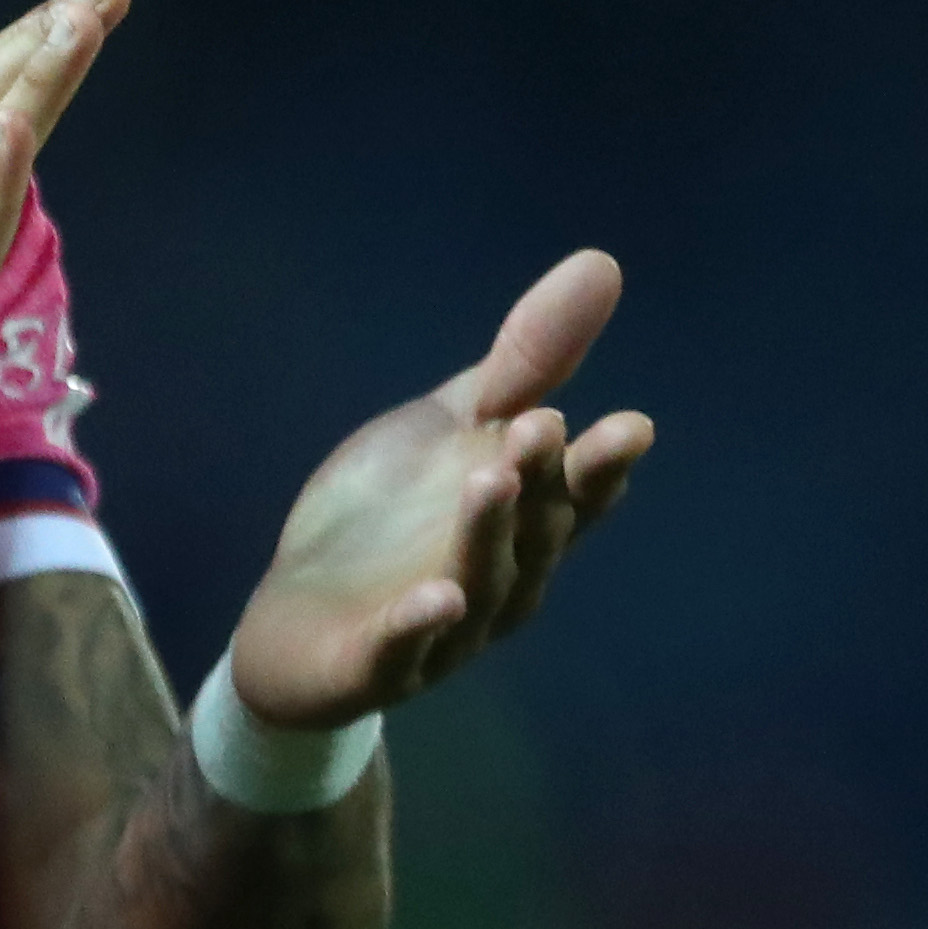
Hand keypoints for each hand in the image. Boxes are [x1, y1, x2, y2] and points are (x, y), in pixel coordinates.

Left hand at [225, 250, 656, 730]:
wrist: (296, 621)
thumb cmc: (391, 518)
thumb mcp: (452, 426)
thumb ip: (524, 363)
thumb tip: (602, 263)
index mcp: (523, 522)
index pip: (576, 495)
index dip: (603, 466)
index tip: (632, 424)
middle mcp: (500, 580)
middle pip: (533, 534)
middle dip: (540, 482)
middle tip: (537, 426)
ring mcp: (442, 631)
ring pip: (476, 585)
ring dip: (485, 535)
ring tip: (489, 480)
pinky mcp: (374, 665)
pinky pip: (400, 652)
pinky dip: (417, 627)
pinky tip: (431, 600)